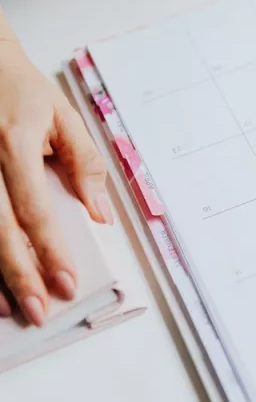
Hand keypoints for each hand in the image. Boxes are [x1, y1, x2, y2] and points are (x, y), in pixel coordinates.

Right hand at [0, 39, 111, 326]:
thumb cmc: (21, 91)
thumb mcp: (64, 118)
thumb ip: (86, 166)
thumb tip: (101, 216)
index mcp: (14, 144)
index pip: (35, 209)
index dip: (51, 250)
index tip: (68, 283)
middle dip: (19, 276)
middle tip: (41, 311)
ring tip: (8, 310)